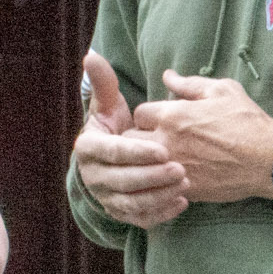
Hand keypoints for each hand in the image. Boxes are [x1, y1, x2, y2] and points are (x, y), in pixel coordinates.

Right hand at [72, 52, 188, 227]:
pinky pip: (139, 218)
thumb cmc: (115, 127)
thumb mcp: (109, 105)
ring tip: (185, 183)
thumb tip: (91, 55)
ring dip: (159, 195)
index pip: (111, 152)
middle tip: (181, 168)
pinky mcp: (120, 213)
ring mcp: (105, 197)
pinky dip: (160, 213)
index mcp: (87, 147)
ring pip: (131, 202)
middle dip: (152, 176)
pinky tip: (182, 202)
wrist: (112, 161)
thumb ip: (104, 83)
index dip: (136, 152)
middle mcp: (92, 175)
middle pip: (122, 180)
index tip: (162, 148)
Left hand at [131, 69, 272, 202]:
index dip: (148, 115)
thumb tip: (168, 76)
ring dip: (146, 161)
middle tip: (155, 140)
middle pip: (130, 140)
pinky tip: (174, 175)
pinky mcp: (183, 187)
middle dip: (138, 138)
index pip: (139, 113)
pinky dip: (161, 180)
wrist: (270, 159)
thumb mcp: (222, 91)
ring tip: (160, 159)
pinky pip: (158, 184)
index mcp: (172, 115)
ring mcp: (172, 166)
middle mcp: (166, 141)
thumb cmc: (248, 121)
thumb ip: (189, 84)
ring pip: (139, 165)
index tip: (159, 120)